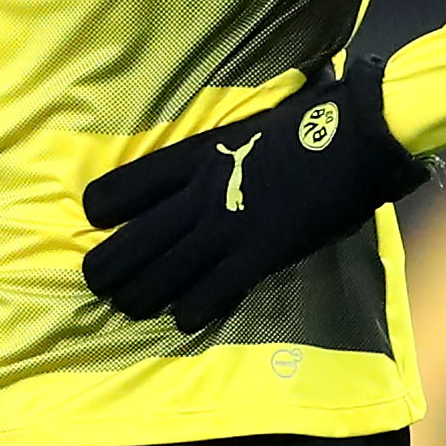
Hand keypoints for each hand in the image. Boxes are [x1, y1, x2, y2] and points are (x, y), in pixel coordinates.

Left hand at [80, 57, 429, 333]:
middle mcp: (197, 197)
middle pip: (129, 243)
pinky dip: (188, 311)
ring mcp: (224, 230)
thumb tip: (195, 169)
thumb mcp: (240, 131)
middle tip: (99, 282)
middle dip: (105, 269)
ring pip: (158, 277)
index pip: (124, 187)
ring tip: (130, 305)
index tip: (95, 219)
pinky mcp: (253, 257)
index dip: (101, 207)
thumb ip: (211, 155)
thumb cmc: (304, 128)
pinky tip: (183, 317)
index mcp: (192, 159)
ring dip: (138, 297)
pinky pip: (206, 295)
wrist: (351, 141)